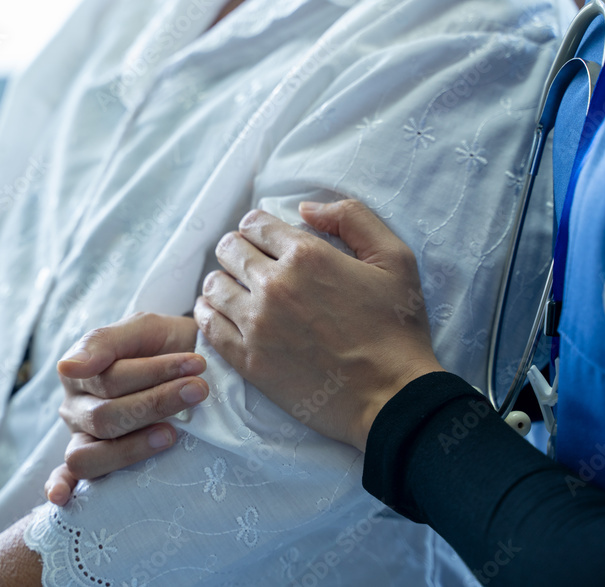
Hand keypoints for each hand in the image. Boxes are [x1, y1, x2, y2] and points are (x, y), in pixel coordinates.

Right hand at [46, 313, 209, 504]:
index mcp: (81, 372)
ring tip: (172, 434)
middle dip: (155, 403)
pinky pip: (71, 479)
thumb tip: (68, 367)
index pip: (109, 379)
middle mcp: (75, 408)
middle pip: (105, 417)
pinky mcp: (95, 465)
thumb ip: (105, 341)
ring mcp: (82, 439)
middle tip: (199, 391)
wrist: (194, 364)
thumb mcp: (144, 329)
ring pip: (90, 454)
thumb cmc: (166, 346)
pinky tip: (63, 497)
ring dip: (132, 447)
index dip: (154, 373)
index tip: (196, 365)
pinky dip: (62, 487)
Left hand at [194, 200, 443, 451]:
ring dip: (223, 282)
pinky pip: (207, 325)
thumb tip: (305, 207)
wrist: (391, 398)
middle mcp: (275, 285)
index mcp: (307, 255)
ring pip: (213, 285)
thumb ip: (353, 219)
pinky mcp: (248, 360)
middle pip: (229, 250)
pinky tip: (220, 313)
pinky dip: (208, 313)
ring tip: (237, 291)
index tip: (265, 240)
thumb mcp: (395, 259)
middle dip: (238, 250)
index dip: (258, 228)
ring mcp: (257, 324)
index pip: (255, 223)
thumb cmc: (397, 329)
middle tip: (250, 264)